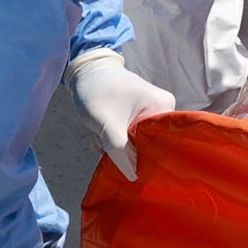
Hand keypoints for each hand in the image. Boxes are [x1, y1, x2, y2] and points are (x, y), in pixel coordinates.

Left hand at [69, 51, 173, 179]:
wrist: (84, 70)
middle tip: (104, 146)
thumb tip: (133, 177)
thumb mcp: (107, 125)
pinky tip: (100, 134)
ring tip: (98, 136)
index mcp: (163, 105)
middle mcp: (162, 107)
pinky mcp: (138, 112)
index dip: (144, 155)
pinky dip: (114, 137)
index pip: (161, 140)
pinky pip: (130, 133)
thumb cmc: (97, 92)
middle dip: (124, 149)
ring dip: (115, 144)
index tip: (127, 164)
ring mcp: (150, 109)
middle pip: (148, 141)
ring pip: (136, 140)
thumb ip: (121, 152)